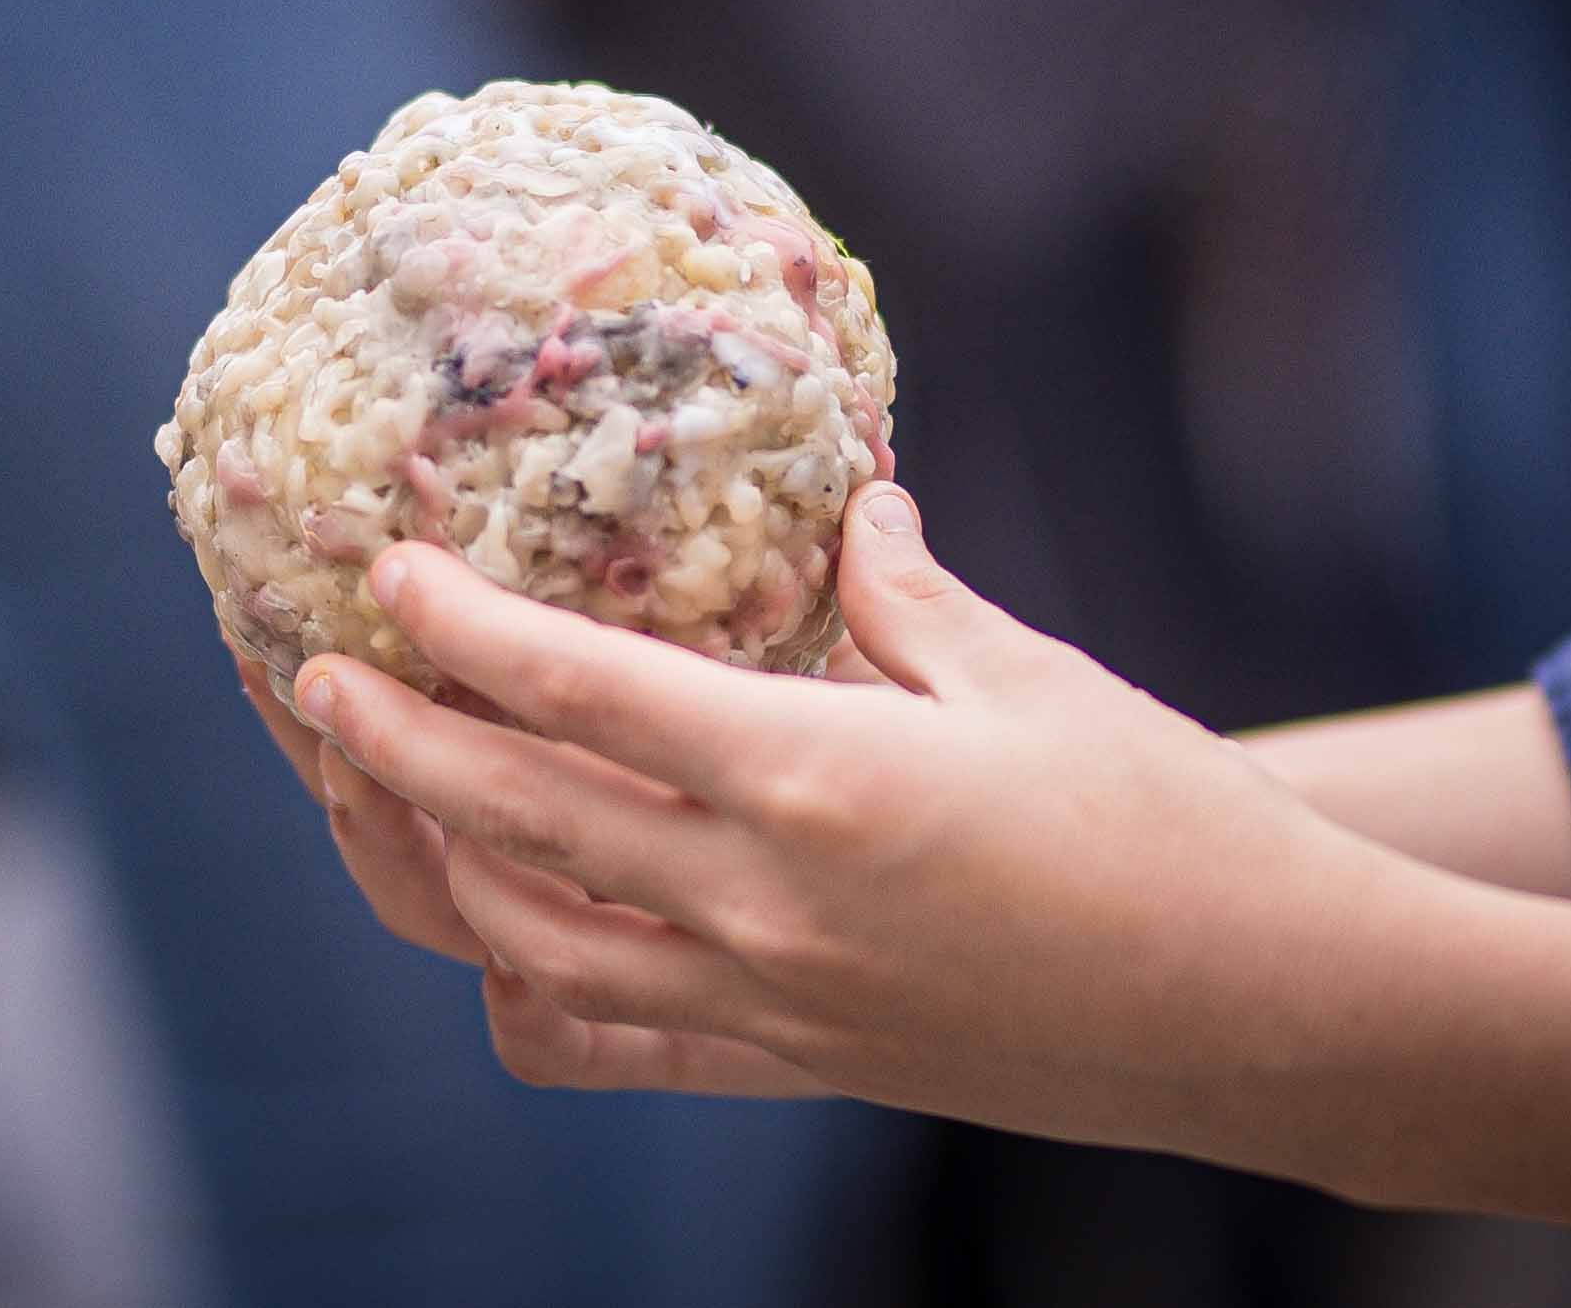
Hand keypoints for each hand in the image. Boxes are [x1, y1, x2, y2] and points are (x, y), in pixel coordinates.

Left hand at [263, 487, 1570, 1261]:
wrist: (1257, 1013)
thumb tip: (849, 503)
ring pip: (527, 952)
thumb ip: (904, 592)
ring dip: (428, 869)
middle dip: (393, 749)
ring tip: (368, 790)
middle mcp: (765, 909)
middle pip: (516, 830)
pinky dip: (525, 991)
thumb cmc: (1162, 820)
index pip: (586, 698)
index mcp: (820, 781)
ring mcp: (768, 1009)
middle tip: (314, 674)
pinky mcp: (793, 1067)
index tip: (389, 569)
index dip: (465, 631)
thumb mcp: (1028, 675)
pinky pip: (608, 1045)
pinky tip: (496, 934)